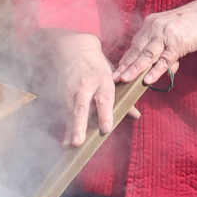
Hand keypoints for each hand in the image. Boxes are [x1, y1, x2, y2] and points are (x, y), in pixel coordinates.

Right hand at [47, 31, 118, 147]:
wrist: (75, 51)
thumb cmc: (98, 67)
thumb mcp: (113, 77)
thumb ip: (124, 98)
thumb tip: (136, 116)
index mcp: (102, 81)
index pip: (103, 99)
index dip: (105, 114)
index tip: (106, 128)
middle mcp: (85, 87)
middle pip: (81, 108)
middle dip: (79, 125)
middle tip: (79, 141)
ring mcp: (70, 91)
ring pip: (70, 112)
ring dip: (69, 130)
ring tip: (69, 145)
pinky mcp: (61, 95)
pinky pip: (63, 113)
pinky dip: (64, 128)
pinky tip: (65, 143)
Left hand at [115, 0, 196, 87]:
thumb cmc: (192, 24)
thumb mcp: (173, 35)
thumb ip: (166, 52)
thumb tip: (162, 71)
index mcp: (150, 25)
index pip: (134, 45)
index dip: (125, 59)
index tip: (116, 71)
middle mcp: (154, 28)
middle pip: (136, 50)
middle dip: (124, 66)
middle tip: (113, 79)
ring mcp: (166, 35)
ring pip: (147, 54)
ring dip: (134, 68)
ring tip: (124, 80)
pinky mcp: (179, 42)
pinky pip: (165, 58)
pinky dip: (156, 70)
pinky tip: (149, 80)